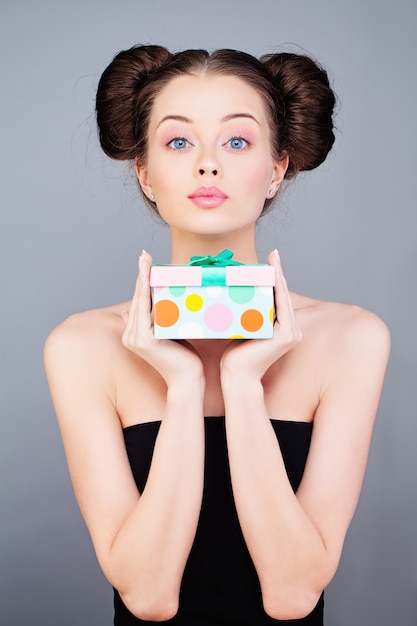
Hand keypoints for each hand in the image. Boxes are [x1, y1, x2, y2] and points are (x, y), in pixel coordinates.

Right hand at [121, 251, 203, 384]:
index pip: (140, 301)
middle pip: (138, 298)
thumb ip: (165, 318)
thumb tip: (163, 302)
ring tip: (145, 260)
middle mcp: (130, 334)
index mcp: (135, 332)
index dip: (142, 280)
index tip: (145, 261)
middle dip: (141, 274)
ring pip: (140, 301)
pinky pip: (144, 310)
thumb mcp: (172, 332)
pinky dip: (145, 292)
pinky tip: (148, 278)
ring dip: (142, 278)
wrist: (188, 379)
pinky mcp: (142, 340)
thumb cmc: (185, 357)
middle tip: (144, 254)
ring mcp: (134, 337)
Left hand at [220, 249, 301, 379]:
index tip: (270, 260)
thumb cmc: (234, 356)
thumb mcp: (242, 328)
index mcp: (282, 328)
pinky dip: (279, 289)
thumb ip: (246, 314)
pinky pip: (283, 306)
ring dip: (280, 277)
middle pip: (283, 295)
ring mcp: (291, 332)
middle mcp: (290, 329)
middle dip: (278, 273)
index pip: (278, 298)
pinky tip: (274, 275)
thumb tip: (235, 294)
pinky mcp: (287, 334)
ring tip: (274, 259)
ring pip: (284, 298)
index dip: (276, 278)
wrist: (236, 375)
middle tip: (273, 254)